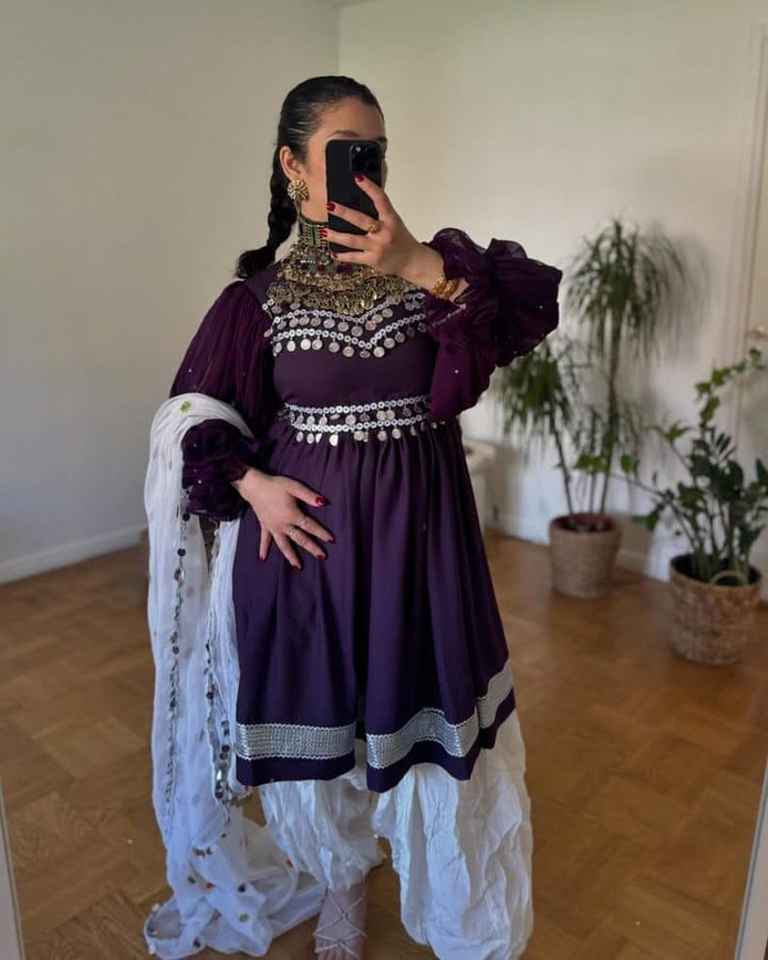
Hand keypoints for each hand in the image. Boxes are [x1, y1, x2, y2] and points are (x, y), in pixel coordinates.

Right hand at [234, 469, 333, 569]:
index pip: (310, 526)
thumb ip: (309, 496)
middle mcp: (283, 525)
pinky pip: (265, 539)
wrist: (254, 486)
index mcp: (292, 515)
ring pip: (283, 545)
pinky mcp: (264, 526)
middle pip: (300, 539)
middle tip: (322, 557)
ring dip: (291, 556)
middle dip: (312, 548)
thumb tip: (324, 503)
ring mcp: (273, 527)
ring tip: (298, 566)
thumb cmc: (275, 485)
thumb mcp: (294, 487)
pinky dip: (264, 548)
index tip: (331, 540)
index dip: (321, 533)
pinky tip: (263, 558)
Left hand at [324, 174, 444, 286]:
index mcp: (391, 219)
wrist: (411, 261)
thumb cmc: (400, 239)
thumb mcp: (394, 222)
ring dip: (336, 236)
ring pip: (353, 240)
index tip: (358, 177)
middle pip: (361, 220)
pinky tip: (334, 253)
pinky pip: (354, 257)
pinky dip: (343, 256)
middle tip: (330, 205)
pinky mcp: (373, 260)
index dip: (370, 187)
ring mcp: (378, 247)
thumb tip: (361, 198)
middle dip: (344, 212)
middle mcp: (384, 232)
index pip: (381, 199)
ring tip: (324, 231)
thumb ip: (380, 212)